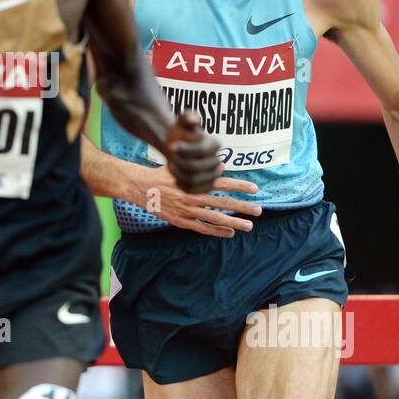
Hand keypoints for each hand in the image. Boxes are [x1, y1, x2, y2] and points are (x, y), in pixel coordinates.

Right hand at [130, 164, 259, 236]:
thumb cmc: (162, 174)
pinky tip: (230, 232)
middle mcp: (193, 197)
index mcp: (195, 182)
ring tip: (249, 226)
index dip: (239, 186)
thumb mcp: (181, 167)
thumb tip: (222, 166)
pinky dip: (217, 231)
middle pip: (223, 203)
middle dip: (242, 207)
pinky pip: (202, 228)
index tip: (254, 188)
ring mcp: (187, 211)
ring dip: (234, 222)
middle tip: (259, 210)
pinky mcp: (181, 221)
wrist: (140, 187)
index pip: (222, 183)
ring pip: (215, 218)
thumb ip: (201, 169)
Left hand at [162, 111, 220, 193]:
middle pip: (197, 167)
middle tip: (170, 157)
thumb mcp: (182, 120)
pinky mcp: (204, 185)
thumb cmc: (181, 131)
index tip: (171, 146)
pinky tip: (175, 177)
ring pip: (195, 180)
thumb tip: (195, 120)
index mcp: (214, 144)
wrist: (178, 144)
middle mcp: (216, 160)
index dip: (186, 149)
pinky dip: (182, 185)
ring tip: (172, 165)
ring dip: (179, 174)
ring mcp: (212, 174)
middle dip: (180, 162)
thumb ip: (188, 117)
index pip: (202, 151)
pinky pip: (194, 190)